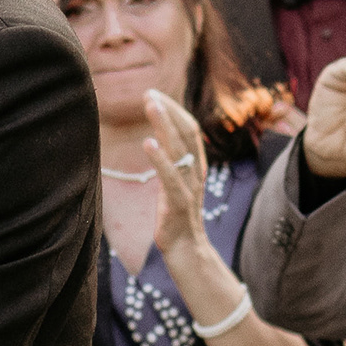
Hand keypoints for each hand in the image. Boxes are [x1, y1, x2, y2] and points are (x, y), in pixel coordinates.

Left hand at [141, 92, 217, 268]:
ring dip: (164, 124)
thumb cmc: (176, 217)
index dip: (174, 110)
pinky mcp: (180, 204)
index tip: (155, 94)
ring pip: (180, 149)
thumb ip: (171, 162)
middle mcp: (196, 172)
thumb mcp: (174, 183)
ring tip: (150, 105)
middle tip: (149, 93)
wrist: (187, 252)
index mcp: (196, 166)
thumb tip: (159, 140)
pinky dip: (160, 159)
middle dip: (168, 110)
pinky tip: (148, 143)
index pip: (190, 129)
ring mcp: (190, 187)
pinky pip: (171, 178)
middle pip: (186, 133)